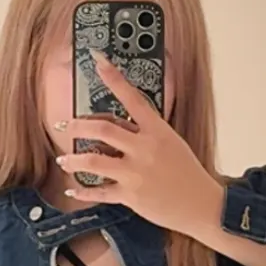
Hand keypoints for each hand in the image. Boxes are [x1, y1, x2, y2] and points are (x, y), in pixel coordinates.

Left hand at [56, 51, 224, 236]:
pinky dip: (84, 192)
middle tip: (65, 125)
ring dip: (73, 159)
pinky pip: (100, 192)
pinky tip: (73, 191)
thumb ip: (146, 133)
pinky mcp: (131, 196)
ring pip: (94, 161)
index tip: (97, 60)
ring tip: (63, 160)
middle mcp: (144, 148)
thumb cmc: (187, 173)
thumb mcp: (171, 143)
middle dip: (78, 125)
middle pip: (103, 129)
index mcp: (157, 130)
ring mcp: (136, 172)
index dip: (113, 78)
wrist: (202, 205)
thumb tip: (118, 125)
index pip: (132, 97)